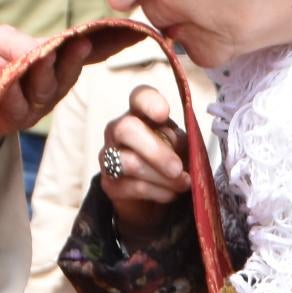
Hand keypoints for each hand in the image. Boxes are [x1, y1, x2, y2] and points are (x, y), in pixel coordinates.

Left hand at [0, 24, 83, 138]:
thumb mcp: (0, 39)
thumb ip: (20, 41)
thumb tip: (42, 47)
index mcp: (49, 70)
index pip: (70, 63)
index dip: (80, 54)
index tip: (84, 40)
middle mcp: (45, 93)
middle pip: (62, 81)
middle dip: (66, 63)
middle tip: (69, 46)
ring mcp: (30, 110)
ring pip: (42, 95)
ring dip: (43, 76)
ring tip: (43, 57)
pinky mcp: (9, 124)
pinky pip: (15, 110)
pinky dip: (13, 94)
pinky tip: (11, 82)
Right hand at [96, 85, 189, 231]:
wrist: (153, 196)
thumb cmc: (169, 160)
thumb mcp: (180, 146)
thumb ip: (180, 141)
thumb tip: (180, 147)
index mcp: (140, 113)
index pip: (139, 96)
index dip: (149, 102)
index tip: (163, 114)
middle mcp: (118, 130)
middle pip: (126, 128)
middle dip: (156, 151)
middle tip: (178, 169)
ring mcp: (109, 156)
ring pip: (129, 163)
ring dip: (162, 177)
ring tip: (183, 184)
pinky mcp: (109, 183)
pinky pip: (132, 187)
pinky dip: (157, 192)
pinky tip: (170, 194)